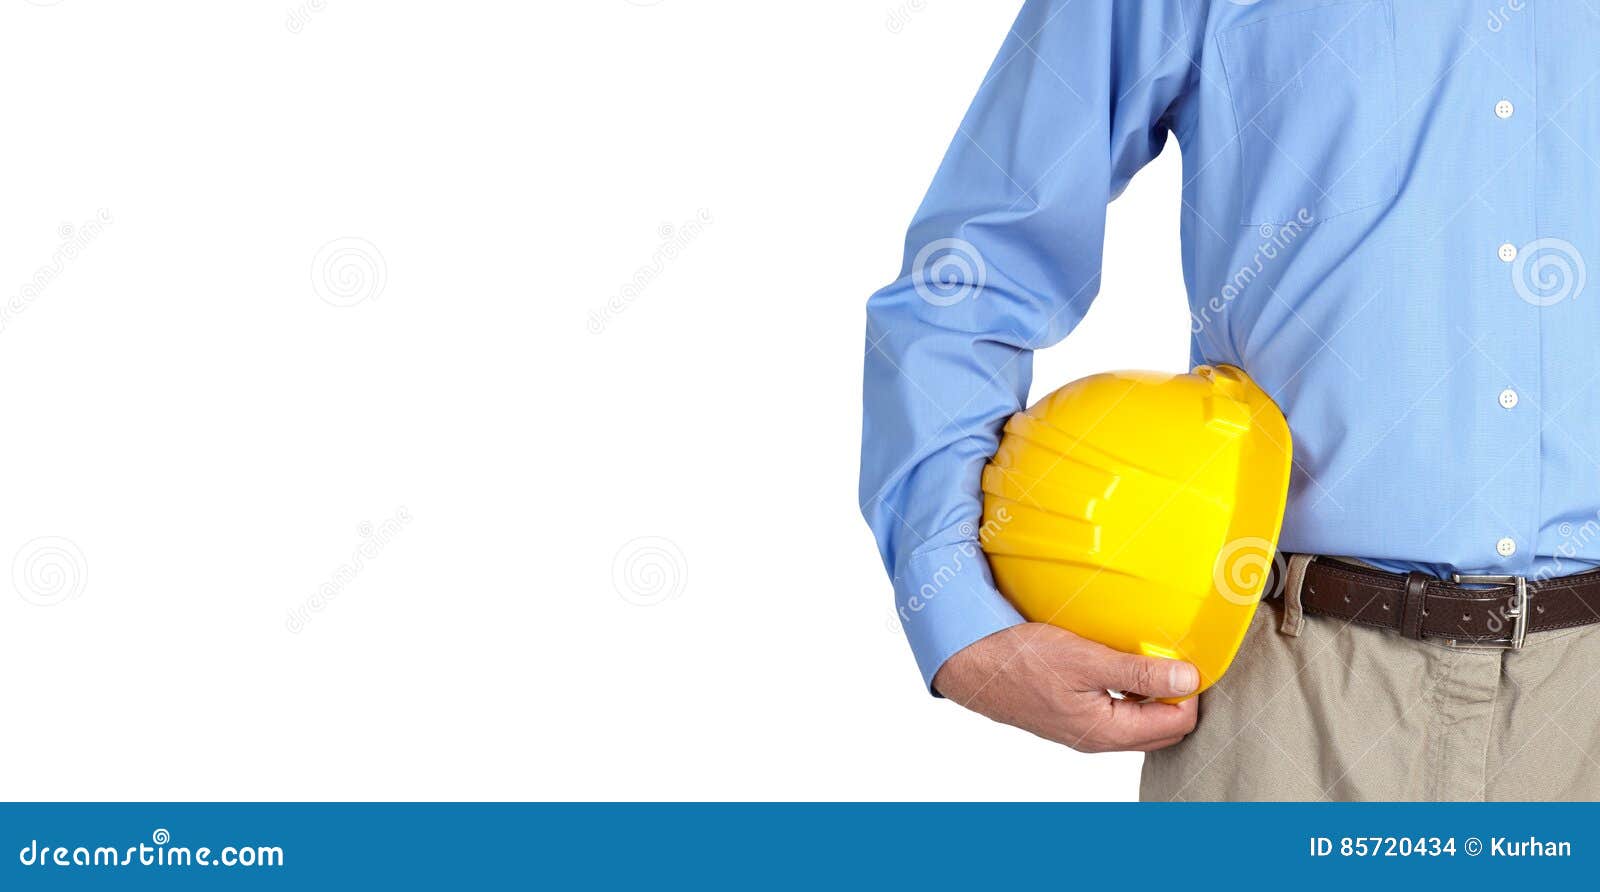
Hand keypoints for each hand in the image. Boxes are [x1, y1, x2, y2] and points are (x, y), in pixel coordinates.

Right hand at [932, 623, 1199, 752]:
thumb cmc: (1021, 660)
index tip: (1185, 657)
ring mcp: (1086, 730)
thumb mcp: (1085, 659)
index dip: (1189, 690)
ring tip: (1148, 657)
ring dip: (1154, 693)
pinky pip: (1119, 711)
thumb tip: (1188, 680)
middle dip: (1177, 696)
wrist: (973, 664)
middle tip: (1172, 657)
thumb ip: (1139, 672)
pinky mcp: (1075, 716)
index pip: (1177, 723)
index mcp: (1106, 732)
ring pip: (1141, 719)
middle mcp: (1099, 739)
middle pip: (1164, 728)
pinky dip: (1131, 691)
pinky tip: (1122, 664)